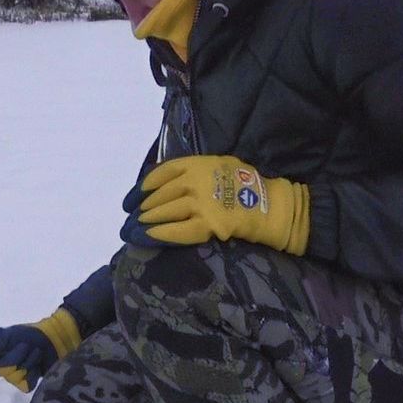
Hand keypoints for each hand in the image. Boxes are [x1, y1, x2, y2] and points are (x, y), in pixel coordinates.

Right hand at [0, 320, 61, 394]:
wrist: (55, 339)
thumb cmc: (27, 334)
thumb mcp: (0, 336)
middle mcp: (2, 364)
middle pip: (1, 371)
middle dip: (14, 357)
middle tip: (24, 346)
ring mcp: (16, 374)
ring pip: (14, 378)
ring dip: (27, 362)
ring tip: (35, 353)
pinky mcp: (29, 382)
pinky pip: (26, 385)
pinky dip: (34, 373)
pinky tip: (39, 365)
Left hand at [123, 155, 310, 254]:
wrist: (271, 204)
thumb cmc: (247, 183)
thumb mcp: (219, 163)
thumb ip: (194, 170)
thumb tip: (165, 182)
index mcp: (197, 164)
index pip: (160, 174)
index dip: (142, 188)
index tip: (132, 199)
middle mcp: (194, 181)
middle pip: (159, 196)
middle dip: (142, 209)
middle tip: (131, 220)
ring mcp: (200, 203)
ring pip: (164, 213)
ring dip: (146, 222)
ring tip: (135, 230)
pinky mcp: (207, 224)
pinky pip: (177, 231)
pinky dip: (160, 235)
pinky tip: (148, 238)